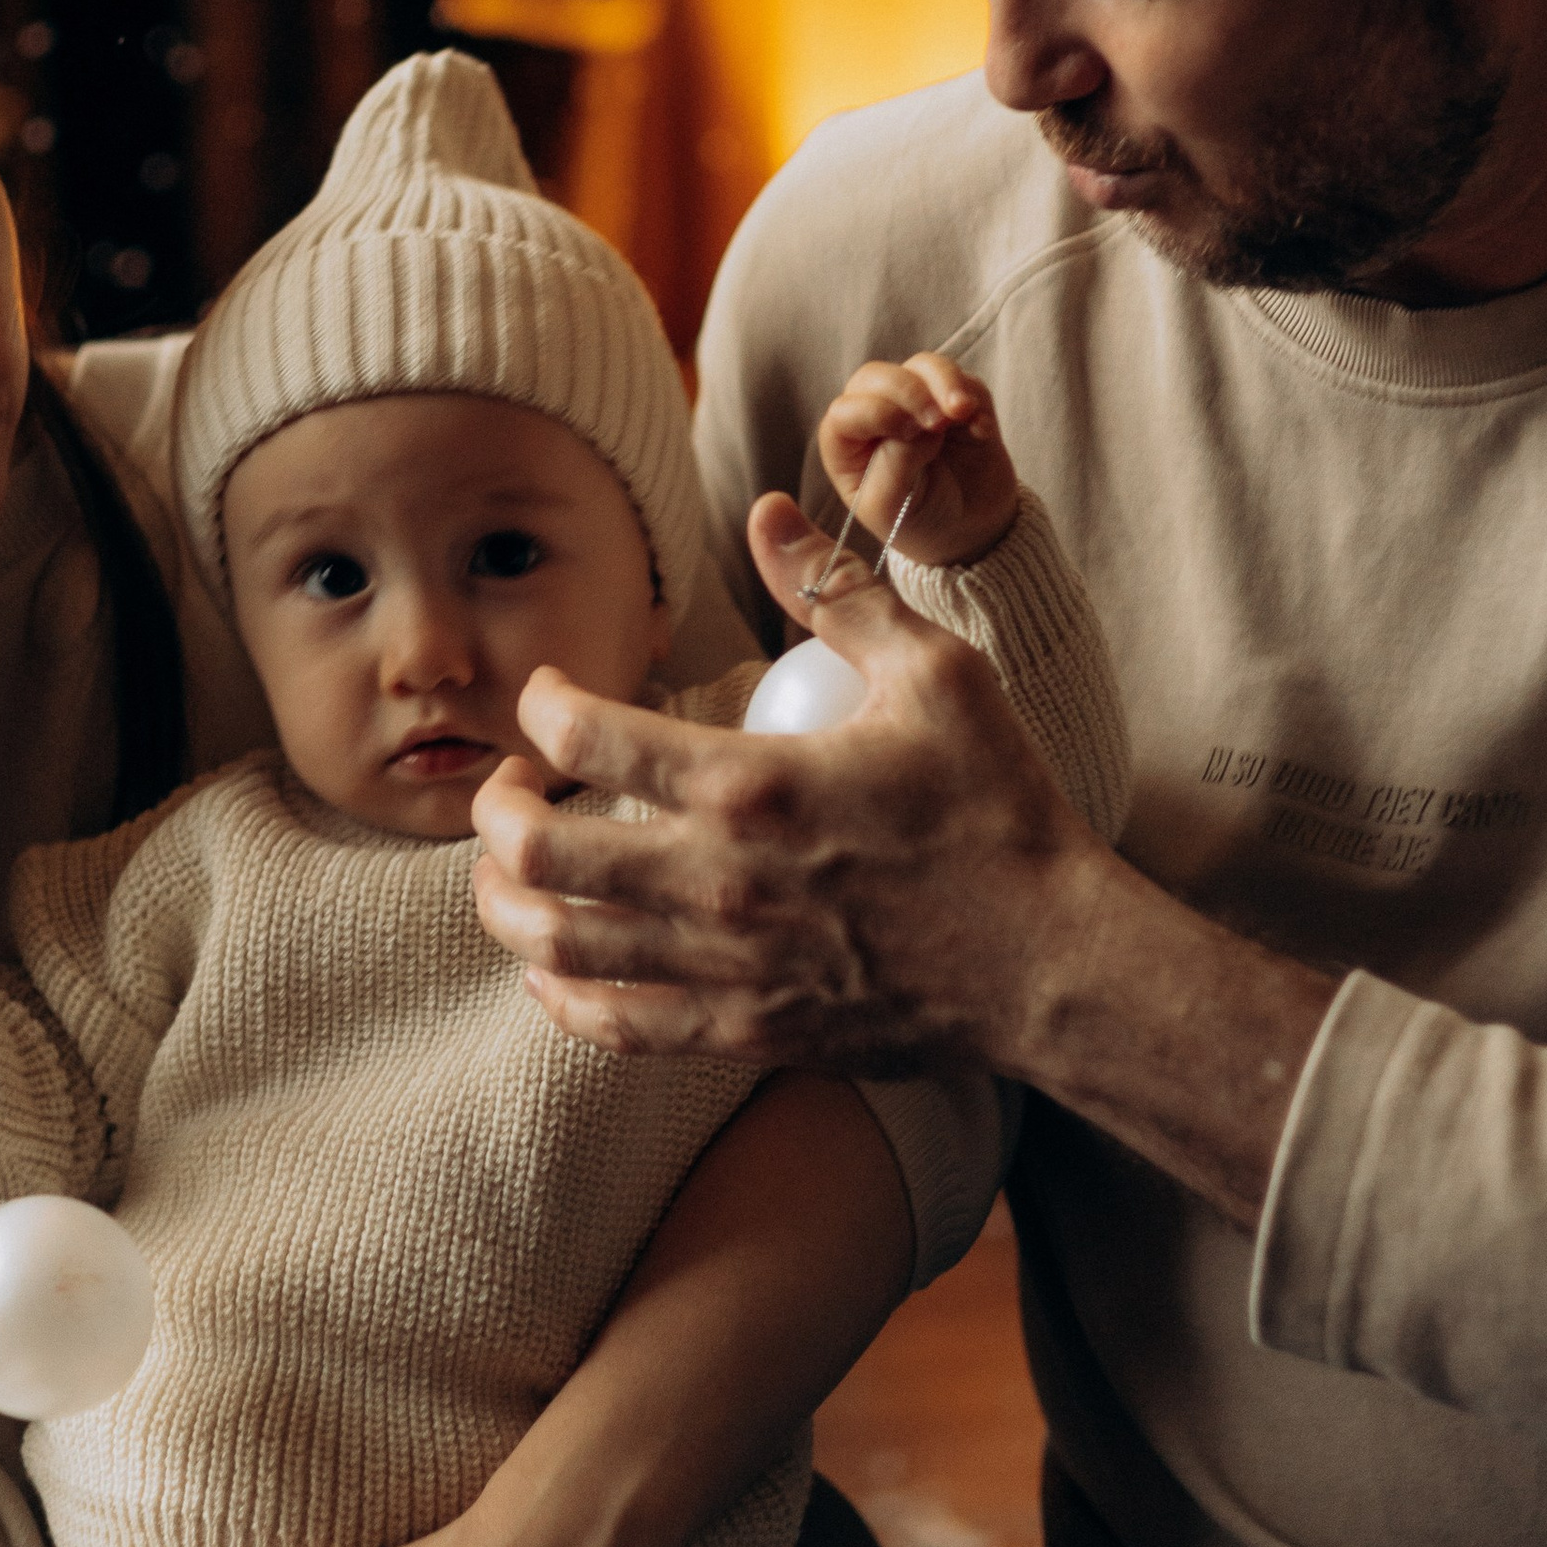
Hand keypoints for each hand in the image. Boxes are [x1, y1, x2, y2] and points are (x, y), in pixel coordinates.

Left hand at [471, 488, 1088, 1067]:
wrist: (1051, 964)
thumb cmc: (999, 810)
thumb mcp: (936, 674)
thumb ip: (838, 592)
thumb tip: (766, 514)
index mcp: (754, 784)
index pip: (587, 736)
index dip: (543, 704)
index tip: (550, 695)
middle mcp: (720, 881)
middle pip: (540, 851)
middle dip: (495, 810)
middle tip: (509, 786)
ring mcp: (728, 966)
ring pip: (558, 945)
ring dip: (505, 904)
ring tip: (507, 872)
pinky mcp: (747, 1031)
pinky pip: (616, 1026)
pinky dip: (561, 996)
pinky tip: (555, 965)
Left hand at [818, 351, 1018, 570]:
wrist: (968, 530)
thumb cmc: (916, 521)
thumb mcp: (892, 508)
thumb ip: (896, 463)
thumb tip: (920, 425)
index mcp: (847, 444)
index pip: (847, 410)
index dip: (877, 413)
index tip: (909, 432)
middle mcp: (877, 415)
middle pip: (878, 376)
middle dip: (909, 391)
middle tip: (938, 422)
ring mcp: (918, 403)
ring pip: (922, 367)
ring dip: (944, 382)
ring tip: (964, 411)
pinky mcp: (956, 401)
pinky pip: (964, 381)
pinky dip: (974, 397)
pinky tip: (982, 431)